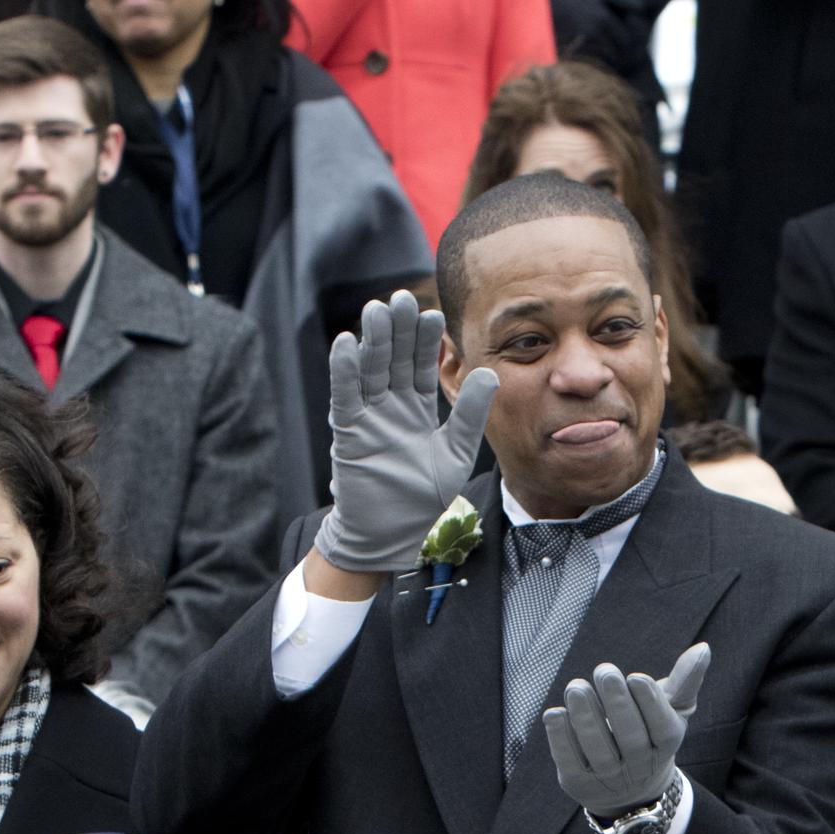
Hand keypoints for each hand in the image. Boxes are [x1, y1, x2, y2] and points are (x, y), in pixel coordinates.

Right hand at [311, 289, 498, 577]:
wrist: (392, 534)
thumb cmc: (422, 497)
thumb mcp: (456, 452)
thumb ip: (471, 415)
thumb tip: (489, 373)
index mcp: (416, 409)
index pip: (421, 366)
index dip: (425, 341)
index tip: (433, 313)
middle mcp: (390, 407)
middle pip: (394, 360)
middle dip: (398, 330)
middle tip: (401, 298)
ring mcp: (368, 417)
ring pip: (370, 370)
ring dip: (373, 341)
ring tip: (377, 309)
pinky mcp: (349, 433)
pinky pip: (346, 396)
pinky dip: (345, 371)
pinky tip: (346, 342)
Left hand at [543, 642, 710, 816]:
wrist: (627, 789)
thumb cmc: (650, 734)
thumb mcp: (672, 708)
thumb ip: (685, 680)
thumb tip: (703, 648)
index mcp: (666, 746)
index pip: (662, 729)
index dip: (650, 703)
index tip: (636, 676)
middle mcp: (639, 768)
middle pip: (631, 739)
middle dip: (617, 703)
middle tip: (605, 671)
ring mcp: (608, 780)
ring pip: (598, 750)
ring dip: (586, 716)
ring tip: (576, 687)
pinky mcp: (578, 784)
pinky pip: (570, 762)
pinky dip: (560, 737)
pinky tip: (555, 713)